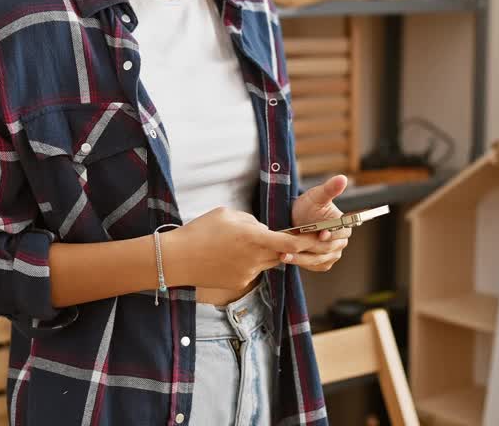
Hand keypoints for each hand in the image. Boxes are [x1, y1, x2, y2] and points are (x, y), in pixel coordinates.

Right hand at [162, 207, 314, 290]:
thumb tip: (263, 229)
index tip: (322, 234)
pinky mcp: (238, 284)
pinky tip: (227, 256)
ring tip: (240, 243)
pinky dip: (247, 262)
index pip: (291, 242)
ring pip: (267, 262)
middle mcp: (255, 258)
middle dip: (288, 245)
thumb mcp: (227, 214)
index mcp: (254, 238)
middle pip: (283, 253)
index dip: (309, 240)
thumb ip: (251, 221)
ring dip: (264, 253)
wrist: (177, 259)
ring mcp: (247, 274)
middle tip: (293, 236)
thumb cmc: (200, 231)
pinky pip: (252, 271)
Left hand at [287, 174, 350, 272]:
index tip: (321, 234)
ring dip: (300, 258)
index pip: (340, 232)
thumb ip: (329, 189)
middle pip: (327, 248)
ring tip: (283, 254)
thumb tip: (342, 178)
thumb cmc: (308, 205)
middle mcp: (340, 242)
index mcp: (344, 226)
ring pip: (317, 259)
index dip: (331, 233)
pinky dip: (300, 263)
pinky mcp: (321, 263)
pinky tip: (287, 258)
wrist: (296, 218)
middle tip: (293, 245)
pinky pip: (312, 266)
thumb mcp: (317, 196)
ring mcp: (331, 254)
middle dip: (310, 246)